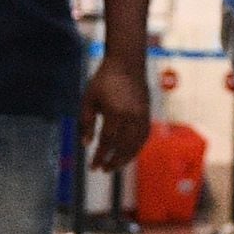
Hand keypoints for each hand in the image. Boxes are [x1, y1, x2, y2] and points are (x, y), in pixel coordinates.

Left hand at [82, 55, 151, 171]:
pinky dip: (135, 148)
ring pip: (136, 144)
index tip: (93, 167)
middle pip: (123, 147)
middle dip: (113, 161)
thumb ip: (86, 123)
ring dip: (125, 158)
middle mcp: (132, 116)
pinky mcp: (147, 114)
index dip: (100, 156)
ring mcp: (142, 116)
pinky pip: (143, 137)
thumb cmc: (103, 80)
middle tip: (103, 170)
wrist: (126, 63)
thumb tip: (86, 145)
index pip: (107, 141)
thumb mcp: (89, 99)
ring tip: (114, 166)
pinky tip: (127, 154)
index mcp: (116, 112)